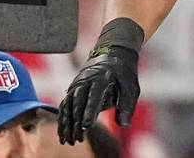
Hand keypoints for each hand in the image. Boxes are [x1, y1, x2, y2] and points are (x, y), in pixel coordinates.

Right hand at [58, 18, 144, 144]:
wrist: (114, 53)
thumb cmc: (124, 73)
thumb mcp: (131, 87)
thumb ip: (127, 106)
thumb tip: (124, 125)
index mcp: (102, 77)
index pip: (94, 96)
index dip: (89, 112)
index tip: (86, 126)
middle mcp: (86, 79)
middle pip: (78, 102)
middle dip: (76, 122)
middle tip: (76, 139)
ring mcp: (78, 82)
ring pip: (68, 104)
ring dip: (66, 123)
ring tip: (66, 140)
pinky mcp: (73, 87)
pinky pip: (65, 103)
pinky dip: (62, 118)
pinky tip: (62, 131)